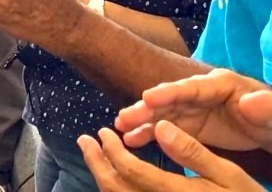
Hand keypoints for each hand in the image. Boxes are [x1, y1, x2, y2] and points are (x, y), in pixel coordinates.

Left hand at [79, 123, 262, 191]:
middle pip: (115, 188)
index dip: (111, 150)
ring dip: (101, 175)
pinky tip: (113, 175)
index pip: (130, 172)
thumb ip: (193, 152)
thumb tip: (161, 127)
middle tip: (85, 141)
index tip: (101, 132)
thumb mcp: (228, 175)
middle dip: (95, 162)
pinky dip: (115, 187)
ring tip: (94, 154)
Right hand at [115, 70, 271, 153]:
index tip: (147, 97)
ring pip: (161, 113)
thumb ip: (264, 107)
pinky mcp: (188, 125)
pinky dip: (148, 133)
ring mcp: (191, 109)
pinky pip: (164, 128)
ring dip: (140, 120)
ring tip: (120, 128)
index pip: (192, 88)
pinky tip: (131, 140)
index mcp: (220, 84)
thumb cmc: (270, 118)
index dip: (169, 92)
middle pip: (170, 99)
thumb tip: (250, 101)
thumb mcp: (271, 114)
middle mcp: (199, 93)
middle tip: (124, 117)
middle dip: (146, 108)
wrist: (268, 128)